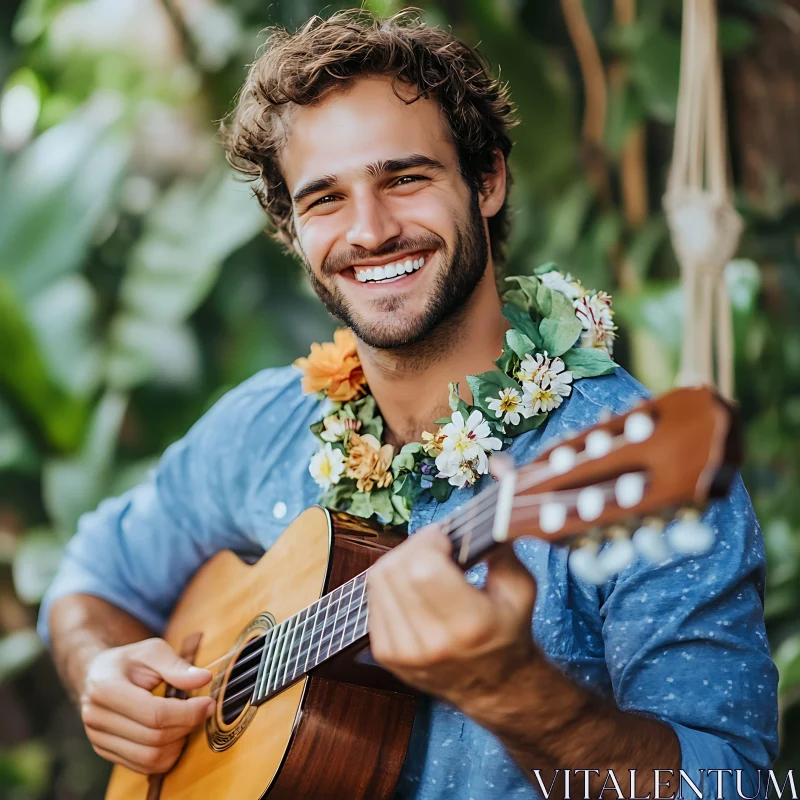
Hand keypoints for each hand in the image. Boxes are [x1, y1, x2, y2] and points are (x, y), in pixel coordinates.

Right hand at [80, 638, 214, 774]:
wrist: (97, 674)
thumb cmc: (129, 661)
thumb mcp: (152, 651)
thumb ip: (177, 666)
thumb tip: (204, 679)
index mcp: (105, 688)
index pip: (154, 714)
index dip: (187, 712)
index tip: (208, 703)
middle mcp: (96, 718)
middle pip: (153, 737)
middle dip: (186, 726)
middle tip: (203, 710)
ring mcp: (98, 739)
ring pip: (149, 758)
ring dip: (178, 743)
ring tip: (188, 721)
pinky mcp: (106, 752)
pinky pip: (143, 766)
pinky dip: (167, 755)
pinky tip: (175, 734)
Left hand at [366, 522, 538, 715]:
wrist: (495, 687)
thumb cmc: (508, 635)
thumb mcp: (521, 591)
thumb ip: (502, 552)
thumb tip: (485, 519)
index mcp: (469, 624)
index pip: (423, 568)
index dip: (428, 541)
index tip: (445, 538)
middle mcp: (432, 641)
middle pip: (396, 569)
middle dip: (414, 546)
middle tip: (434, 547)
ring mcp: (404, 651)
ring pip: (378, 580)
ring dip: (399, 561)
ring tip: (424, 564)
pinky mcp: (387, 654)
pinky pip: (373, 598)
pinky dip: (390, 583)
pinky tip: (412, 586)